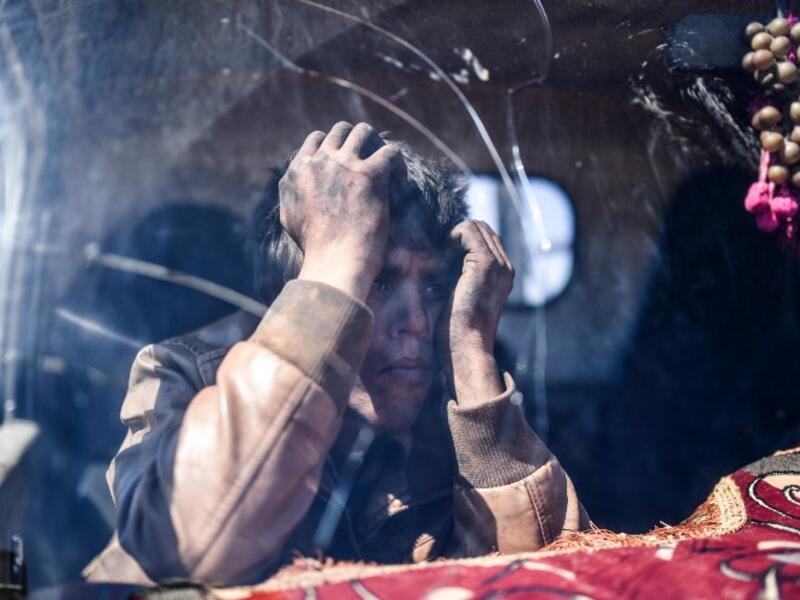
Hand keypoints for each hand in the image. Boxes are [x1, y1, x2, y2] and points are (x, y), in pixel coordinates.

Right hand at [279, 122, 401, 299]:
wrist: (334, 262)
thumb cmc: (314, 249)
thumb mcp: (289, 217)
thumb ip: (290, 192)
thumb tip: (291, 182)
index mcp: (299, 170)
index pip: (316, 140)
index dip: (334, 146)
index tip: (346, 160)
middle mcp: (320, 161)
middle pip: (340, 130)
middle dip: (356, 140)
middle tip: (368, 158)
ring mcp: (345, 165)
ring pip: (364, 131)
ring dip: (376, 143)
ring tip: (386, 163)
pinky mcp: (370, 175)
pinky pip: (390, 152)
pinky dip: (397, 164)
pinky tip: (399, 180)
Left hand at [438, 220, 514, 405]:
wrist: (466, 348)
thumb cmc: (456, 331)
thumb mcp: (459, 296)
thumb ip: (458, 275)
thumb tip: (436, 257)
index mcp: (502, 275)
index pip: (485, 238)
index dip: (461, 239)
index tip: (441, 254)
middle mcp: (505, 267)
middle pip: (482, 228)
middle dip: (458, 234)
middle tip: (438, 254)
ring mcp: (498, 264)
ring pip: (476, 226)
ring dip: (453, 235)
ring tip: (439, 257)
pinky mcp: (485, 263)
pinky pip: (468, 230)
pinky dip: (451, 236)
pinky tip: (441, 257)